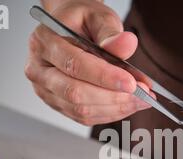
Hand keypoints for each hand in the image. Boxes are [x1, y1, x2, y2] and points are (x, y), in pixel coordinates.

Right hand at [25, 0, 151, 125]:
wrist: (70, 28)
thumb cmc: (81, 22)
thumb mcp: (97, 17)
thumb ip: (110, 33)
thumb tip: (127, 45)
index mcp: (45, 41)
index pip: (75, 65)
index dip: (105, 77)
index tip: (132, 83)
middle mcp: (39, 69)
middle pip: (76, 93)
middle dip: (114, 98)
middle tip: (143, 95)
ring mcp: (46, 90)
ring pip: (81, 110)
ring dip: (115, 109)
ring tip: (141, 100)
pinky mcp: (57, 104)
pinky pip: (84, 117)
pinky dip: (109, 114)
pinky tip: (127, 105)